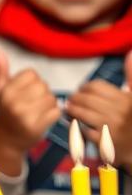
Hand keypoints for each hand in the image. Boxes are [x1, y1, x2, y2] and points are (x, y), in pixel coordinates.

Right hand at [0, 43, 60, 175]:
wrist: (7, 140)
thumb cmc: (5, 111)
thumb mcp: (0, 89)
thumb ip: (0, 68)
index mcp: (5, 91)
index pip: (32, 74)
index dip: (33, 82)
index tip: (26, 92)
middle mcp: (14, 101)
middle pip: (43, 86)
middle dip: (42, 93)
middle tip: (34, 103)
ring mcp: (25, 115)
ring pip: (51, 98)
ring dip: (49, 104)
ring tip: (39, 110)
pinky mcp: (37, 126)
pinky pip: (56, 112)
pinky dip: (54, 114)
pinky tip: (44, 118)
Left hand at [65, 51, 131, 169]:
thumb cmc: (131, 120)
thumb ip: (131, 76)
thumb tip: (130, 53)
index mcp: (127, 99)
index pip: (96, 86)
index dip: (85, 87)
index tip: (82, 90)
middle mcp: (120, 112)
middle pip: (86, 98)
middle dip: (75, 98)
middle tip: (71, 100)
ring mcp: (111, 127)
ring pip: (81, 112)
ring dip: (71, 110)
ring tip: (69, 109)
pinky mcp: (103, 142)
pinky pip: (81, 128)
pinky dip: (75, 125)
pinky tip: (76, 123)